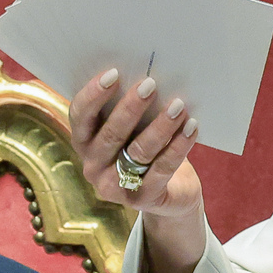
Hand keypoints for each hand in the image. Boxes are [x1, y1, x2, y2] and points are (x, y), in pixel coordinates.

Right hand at [69, 68, 202, 218]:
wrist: (170, 194)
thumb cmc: (148, 148)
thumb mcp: (135, 130)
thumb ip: (133, 110)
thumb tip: (149, 76)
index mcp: (84, 143)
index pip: (80, 117)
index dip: (93, 95)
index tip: (113, 73)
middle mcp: (93, 166)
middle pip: (111, 134)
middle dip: (131, 107)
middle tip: (150, 84)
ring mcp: (114, 186)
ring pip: (139, 152)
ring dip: (160, 126)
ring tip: (178, 106)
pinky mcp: (142, 199)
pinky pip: (163, 168)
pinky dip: (179, 146)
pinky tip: (192, 128)